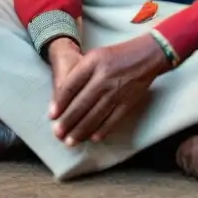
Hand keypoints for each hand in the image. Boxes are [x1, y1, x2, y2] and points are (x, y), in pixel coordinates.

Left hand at [50, 33, 169, 145]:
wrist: (146, 56)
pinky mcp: (128, 102)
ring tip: (70, 141)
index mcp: (92, 63)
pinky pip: (112, 119)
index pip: (71, 86)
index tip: (52, 115)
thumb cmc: (115, 56)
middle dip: (68, 121)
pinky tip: (92, 138)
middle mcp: (103, 78)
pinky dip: (102, 130)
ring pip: (95, 115)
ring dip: (81, 130)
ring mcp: (116, 91)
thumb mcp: (94, 56)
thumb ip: (79, 73)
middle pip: (81, 104)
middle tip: (57, 133)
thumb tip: (62, 97)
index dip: (59, 103)